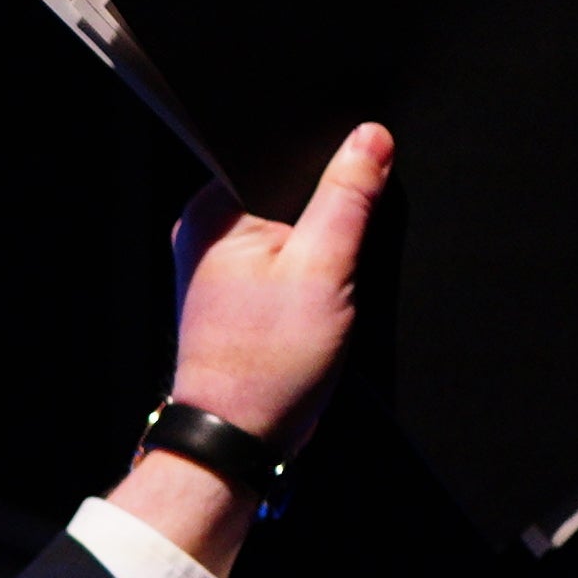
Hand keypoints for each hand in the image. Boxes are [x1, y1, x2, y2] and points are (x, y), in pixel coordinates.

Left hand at [166, 122, 390, 453]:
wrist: (239, 440)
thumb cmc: (267, 366)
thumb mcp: (323, 271)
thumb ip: (348, 198)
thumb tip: (370, 136)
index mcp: (212, 209)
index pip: (280, 152)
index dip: (328, 156)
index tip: (361, 178)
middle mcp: (207, 230)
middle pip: (287, 189)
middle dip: (325, 207)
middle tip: (339, 251)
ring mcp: (220, 264)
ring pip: (291, 226)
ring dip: (320, 243)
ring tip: (328, 278)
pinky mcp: (239, 293)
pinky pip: (286, 260)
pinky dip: (311, 271)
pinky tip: (321, 296)